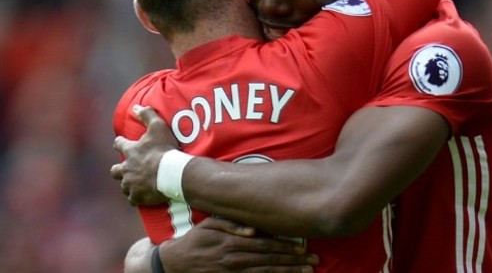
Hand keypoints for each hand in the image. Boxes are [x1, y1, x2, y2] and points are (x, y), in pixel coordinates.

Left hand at [111, 105, 179, 204]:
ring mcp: (130, 184)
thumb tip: (135, 107)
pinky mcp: (137, 196)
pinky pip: (133, 199)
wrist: (170, 173)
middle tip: (127, 169)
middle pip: (115, 171)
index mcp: (130, 151)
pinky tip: (142, 197)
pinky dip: (137, 198)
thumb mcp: (158, 127)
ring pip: (123, 186)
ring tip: (137, 184)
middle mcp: (126, 168)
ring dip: (128, 184)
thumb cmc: (164, 149)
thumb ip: (147, 114)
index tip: (121, 143)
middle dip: (118, 170)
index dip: (120, 143)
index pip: (119, 144)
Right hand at [161, 217, 318, 272]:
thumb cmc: (197, 239)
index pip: (267, 245)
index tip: (305, 248)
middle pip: (271, 261)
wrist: (176, 263)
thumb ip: (232, 224)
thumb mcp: (210, 224)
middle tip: (315, 261)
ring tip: (307, 272)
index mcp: (234, 243)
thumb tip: (253, 229)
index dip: (287, 247)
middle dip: (295, 262)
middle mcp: (236, 260)